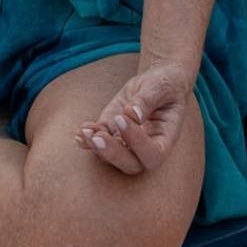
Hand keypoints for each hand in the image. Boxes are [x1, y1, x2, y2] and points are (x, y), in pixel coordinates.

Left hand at [74, 59, 192, 175]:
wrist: (155, 81)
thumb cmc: (163, 84)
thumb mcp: (159, 87)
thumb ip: (147, 101)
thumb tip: (132, 114)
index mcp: (165, 139)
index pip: (153, 154)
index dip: (137, 142)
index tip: (122, 119)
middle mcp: (146, 147)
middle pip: (131, 164)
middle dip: (112, 153)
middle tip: (98, 136)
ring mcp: (127, 143)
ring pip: (111, 157)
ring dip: (96, 147)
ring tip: (86, 131)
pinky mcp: (111, 133)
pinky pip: (99, 143)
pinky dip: (88, 139)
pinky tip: (81, 131)